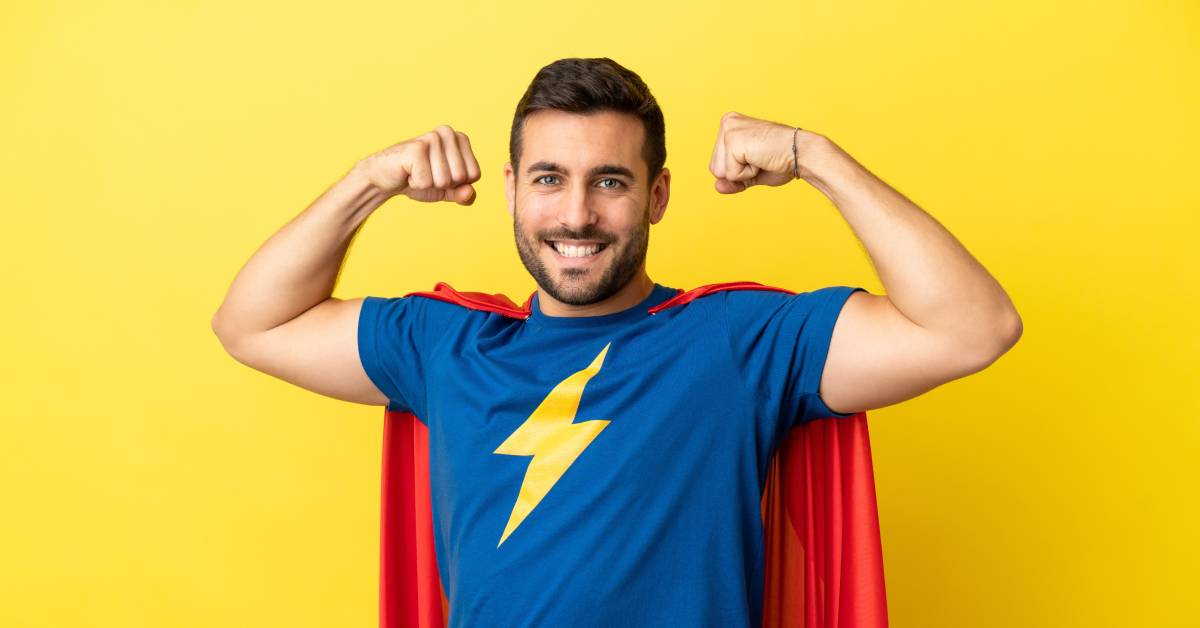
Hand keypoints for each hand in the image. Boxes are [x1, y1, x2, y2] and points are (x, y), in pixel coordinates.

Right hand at [357, 125, 480, 204]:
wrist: (386, 178)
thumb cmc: (418, 179)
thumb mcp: (447, 190)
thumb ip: (463, 194)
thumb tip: (469, 193)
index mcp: (460, 139)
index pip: (475, 175)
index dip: (457, 184)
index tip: (440, 175)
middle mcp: (447, 133)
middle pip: (461, 177)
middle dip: (442, 184)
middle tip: (426, 174)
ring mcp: (432, 138)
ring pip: (444, 180)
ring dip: (428, 184)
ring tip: (416, 172)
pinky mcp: (416, 148)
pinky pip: (427, 182)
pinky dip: (416, 184)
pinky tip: (408, 173)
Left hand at [708, 111, 799, 193]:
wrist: (802, 154)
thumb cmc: (781, 160)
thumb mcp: (750, 173)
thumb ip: (732, 181)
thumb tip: (717, 187)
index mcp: (730, 125)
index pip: (717, 165)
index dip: (738, 171)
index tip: (758, 158)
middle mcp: (727, 122)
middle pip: (715, 169)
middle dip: (738, 172)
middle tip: (761, 158)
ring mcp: (729, 129)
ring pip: (719, 172)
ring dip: (743, 173)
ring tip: (761, 157)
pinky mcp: (733, 140)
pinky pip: (730, 174)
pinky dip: (747, 174)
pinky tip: (761, 158)